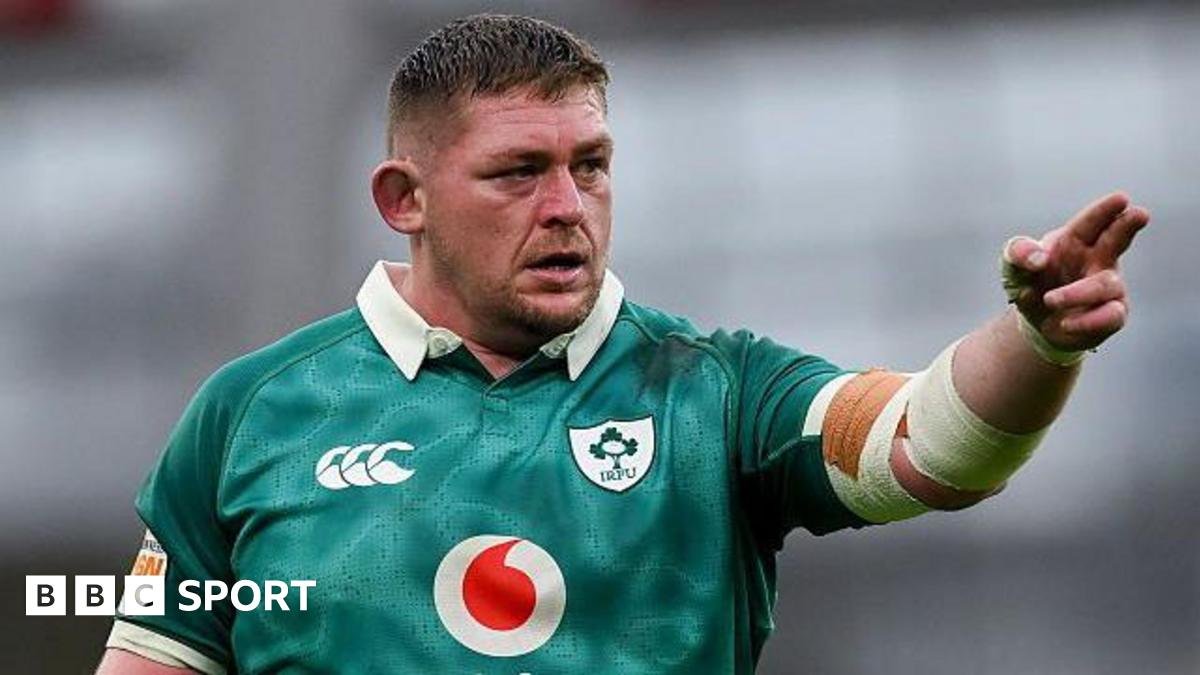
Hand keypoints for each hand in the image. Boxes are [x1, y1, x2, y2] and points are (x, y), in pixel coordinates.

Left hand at [1001, 192, 1149, 351]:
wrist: (1037, 321)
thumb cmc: (1032, 283)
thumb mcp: (1014, 266)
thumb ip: (1019, 254)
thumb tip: (1038, 258)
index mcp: (1075, 240)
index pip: (1092, 222)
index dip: (1105, 210)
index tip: (1120, 199)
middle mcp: (1098, 260)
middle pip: (1119, 239)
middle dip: (1128, 226)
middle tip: (1140, 214)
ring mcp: (1109, 288)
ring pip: (1106, 284)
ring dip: (1077, 293)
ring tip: (1049, 299)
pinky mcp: (1112, 315)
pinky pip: (1110, 316)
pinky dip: (1087, 321)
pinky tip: (1063, 323)